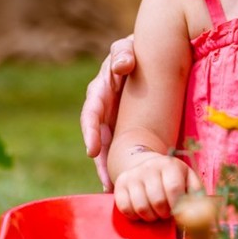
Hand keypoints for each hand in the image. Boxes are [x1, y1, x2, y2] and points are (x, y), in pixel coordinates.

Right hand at [81, 36, 136, 190]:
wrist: (146, 56)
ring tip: (115, 190)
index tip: (92, 150)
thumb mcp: (126, 48)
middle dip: (101, 161)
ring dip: (110, 169)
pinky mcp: (125, 127)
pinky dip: (124, 163)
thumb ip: (123, 53)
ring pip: (109, 148)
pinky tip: (130, 182)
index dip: (91, 132)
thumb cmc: (134, 51)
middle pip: (97, 139)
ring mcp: (113, 120)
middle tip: (107, 181)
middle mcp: (103, 110)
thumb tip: (123, 66)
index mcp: (100, 91)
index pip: (91, 113)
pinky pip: (123, 147)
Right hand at [113, 153, 201, 221]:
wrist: (145, 164)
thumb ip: (197, 195)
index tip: (178, 213)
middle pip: (157, 201)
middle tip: (166, 213)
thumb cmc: (172, 178)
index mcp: (170, 165)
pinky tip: (142, 211)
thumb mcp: (188, 179)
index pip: (173, 189)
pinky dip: (135, 216)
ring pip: (141, 207)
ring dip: (150, 217)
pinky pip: (125, 209)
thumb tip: (201, 213)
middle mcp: (150, 167)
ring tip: (155, 212)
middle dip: (164, 213)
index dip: (177, 206)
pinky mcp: (119, 185)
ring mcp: (133, 176)